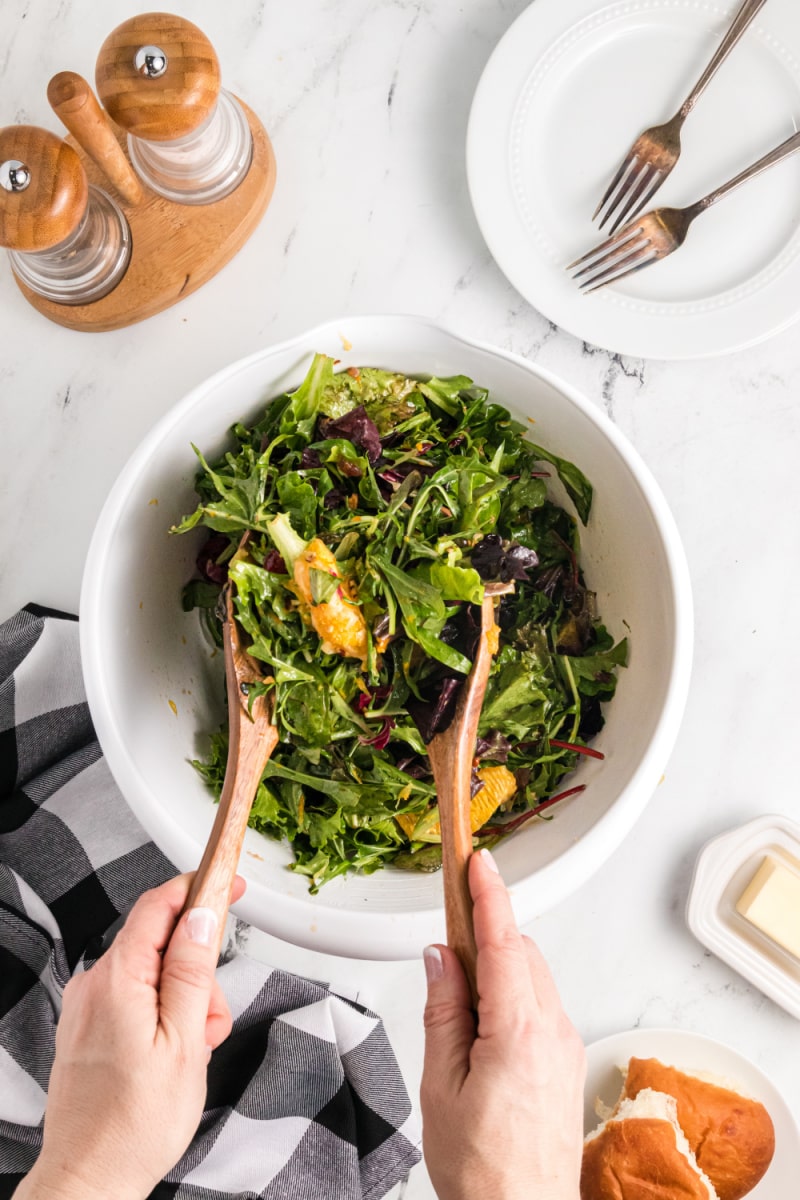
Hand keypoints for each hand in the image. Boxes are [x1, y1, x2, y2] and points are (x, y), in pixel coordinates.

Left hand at [15, 874, 244, 1199]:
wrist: (88, 1181)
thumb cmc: (133, 1125)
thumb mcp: (184, 1042)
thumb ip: (193, 972)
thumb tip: (202, 917)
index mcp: (117, 980)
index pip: (160, 904)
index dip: (200, 887)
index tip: (230, 881)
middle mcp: (94, 985)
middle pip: (160, 943)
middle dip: (198, 971)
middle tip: (211, 1020)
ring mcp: (87, 1008)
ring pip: (152, 975)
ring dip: (184, 1001)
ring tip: (191, 1052)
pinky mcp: (87, 1029)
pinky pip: (134, 1000)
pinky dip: (162, 1016)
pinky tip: (171, 1057)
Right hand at [421, 849, 585, 1199]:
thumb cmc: (483, 1169)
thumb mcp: (441, 1085)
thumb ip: (443, 1011)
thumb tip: (440, 958)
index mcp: (519, 1032)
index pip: (505, 942)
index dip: (489, 896)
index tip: (478, 862)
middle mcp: (554, 1032)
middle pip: (522, 953)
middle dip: (487, 934)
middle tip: (447, 937)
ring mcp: (566, 1048)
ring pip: (533, 978)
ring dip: (500, 967)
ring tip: (457, 996)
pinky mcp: (567, 1063)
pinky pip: (541, 1006)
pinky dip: (513, 995)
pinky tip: (483, 1024)